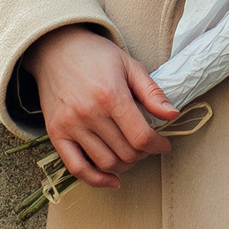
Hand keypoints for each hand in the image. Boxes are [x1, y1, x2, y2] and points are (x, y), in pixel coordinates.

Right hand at [21, 25, 177, 190]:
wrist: (55, 49)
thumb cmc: (96, 55)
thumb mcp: (129, 65)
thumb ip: (152, 93)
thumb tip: (173, 115)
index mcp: (111, 95)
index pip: (141, 136)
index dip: (158, 145)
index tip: (163, 144)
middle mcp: (89, 113)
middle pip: (126, 152)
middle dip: (143, 154)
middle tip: (147, 146)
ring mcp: (70, 125)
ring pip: (106, 162)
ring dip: (125, 165)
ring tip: (131, 154)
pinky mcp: (56, 133)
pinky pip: (76, 167)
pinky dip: (96, 180)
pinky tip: (112, 180)